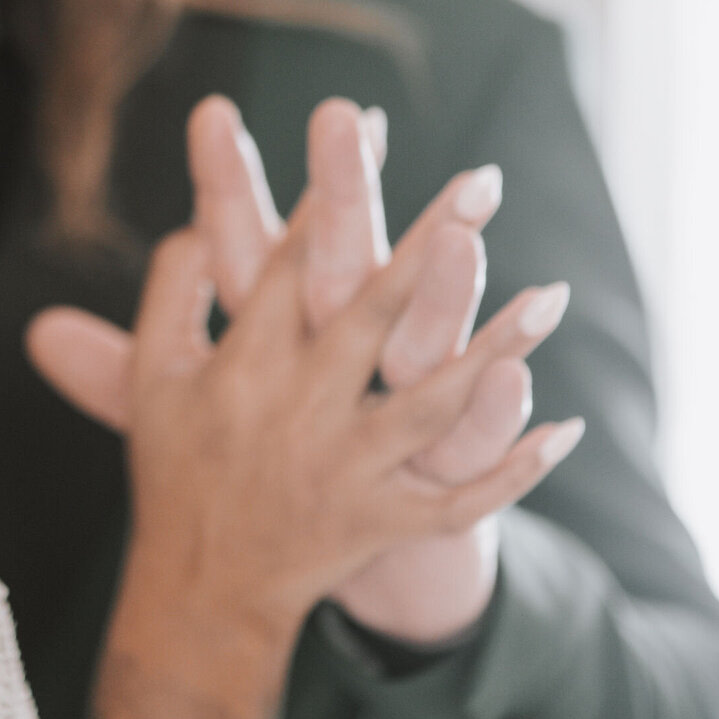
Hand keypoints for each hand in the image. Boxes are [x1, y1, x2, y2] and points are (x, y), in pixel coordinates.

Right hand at [31, 114, 582, 658]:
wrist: (199, 598)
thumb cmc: (178, 472)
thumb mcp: (153, 380)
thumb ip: (171, 295)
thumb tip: (197, 226)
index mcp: (243, 365)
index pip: (292, 259)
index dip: (329, 191)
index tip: (369, 120)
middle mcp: (299, 410)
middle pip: (374, 316)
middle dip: (431, 248)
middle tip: (483, 183)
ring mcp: (347, 470)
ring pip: (434, 405)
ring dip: (496, 350)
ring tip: (552, 295)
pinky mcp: (383, 523)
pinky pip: (460, 500)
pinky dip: (514, 470)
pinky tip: (565, 428)